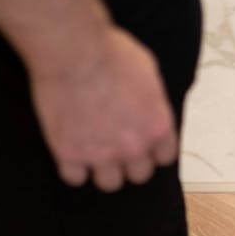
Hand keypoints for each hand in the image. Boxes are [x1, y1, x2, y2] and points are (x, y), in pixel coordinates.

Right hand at [29, 28, 177, 191]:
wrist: (74, 51)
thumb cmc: (111, 51)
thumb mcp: (148, 70)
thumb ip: (152, 98)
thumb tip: (148, 104)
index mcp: (157, 127)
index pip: (164, 157)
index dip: (153, 150)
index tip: (144, 144)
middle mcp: (134, 147)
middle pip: (139, 174)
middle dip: (130, 161)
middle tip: (117, 146)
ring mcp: (101, 154)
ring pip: (109, 183)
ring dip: (103, 170)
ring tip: (94, 154)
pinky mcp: (70, 154)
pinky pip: (74, 178)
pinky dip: (72, 169)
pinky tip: (70, 153)